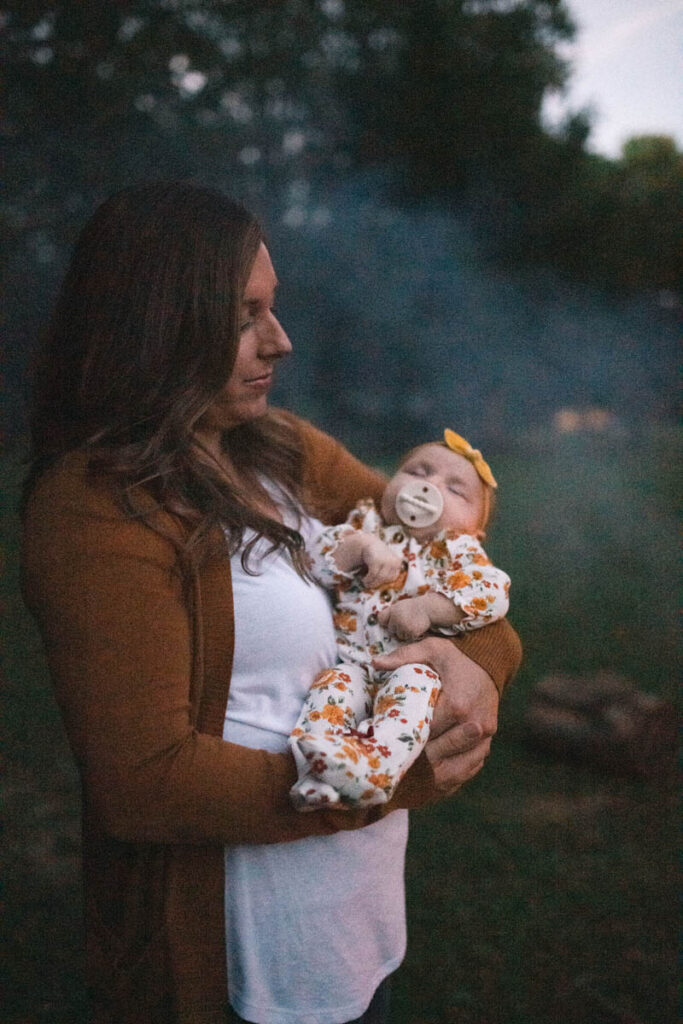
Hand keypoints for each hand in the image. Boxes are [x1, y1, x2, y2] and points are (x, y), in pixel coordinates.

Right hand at [360, 535, 403, 587]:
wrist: (369, 543)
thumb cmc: (377, 556)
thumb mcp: (385, 563)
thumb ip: (386, 573)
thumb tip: (385, 590)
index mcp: (397, 563)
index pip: (392, 578)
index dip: (383, 582)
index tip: (375, 583)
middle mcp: (394, 562)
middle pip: (386, 579)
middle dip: (376, 583)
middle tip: (367, 585)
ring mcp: (386, 561)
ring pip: (380, 578)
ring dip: (371, 582)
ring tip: (364, 582)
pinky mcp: (377, 561)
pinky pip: (373, 575)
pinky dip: (367, 579)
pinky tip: (363, 579)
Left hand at [373, 636, 498, 793]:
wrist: (490, 665)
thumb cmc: (456, 659)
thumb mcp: (431, 649)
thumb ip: (403, 656)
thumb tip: (374, 663)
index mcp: (458, 704)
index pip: (425, 733)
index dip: (406, 739)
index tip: (389, 742)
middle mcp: (474, 725)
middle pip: (438, 756)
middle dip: (417, 760)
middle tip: (395, 763)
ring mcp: (484, 739)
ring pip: (455, 771)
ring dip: (433, 776)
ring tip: (411, 777)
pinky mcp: (487, 746)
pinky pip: (469, 771)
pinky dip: (451, 779)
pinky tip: (432, 780)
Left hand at [377, 597, 430, 640]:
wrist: (429, 609)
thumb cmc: (414, 607)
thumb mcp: (400, 606)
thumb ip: (391, 613)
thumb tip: (380, 622)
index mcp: (393, 610)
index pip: (381, 619)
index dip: (386, 621)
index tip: (390, 622)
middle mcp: (397, 618)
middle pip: (391, 629)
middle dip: (397, 628)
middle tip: (406, 622)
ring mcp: (404, 626)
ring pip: (400, 636)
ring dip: (405, 633)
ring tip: (412, 625)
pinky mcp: (411, 632)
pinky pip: (408, 638)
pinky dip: (412, 635)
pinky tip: (416, 629)